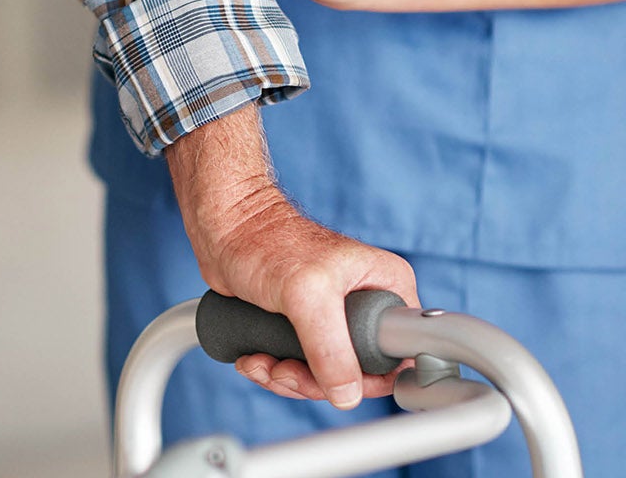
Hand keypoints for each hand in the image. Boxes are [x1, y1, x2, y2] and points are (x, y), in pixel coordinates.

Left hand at [165, 105, 417, 409]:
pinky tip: (255, 358)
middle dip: (316, 382)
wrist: (225, 232)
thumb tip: (348, 394)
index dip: (372, 377)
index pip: (400, 351)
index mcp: (388, 287)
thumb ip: (330, 347)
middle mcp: (367, 303)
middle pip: (359, 372)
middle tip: (286, 370)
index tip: (334, 379)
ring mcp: (336, 318)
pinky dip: (274, 372)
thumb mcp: (308, 295)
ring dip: (288, 379)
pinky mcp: (306, 327)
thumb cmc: (267, 242)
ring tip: (263, 362)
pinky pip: (300, 369)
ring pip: (326, 375)